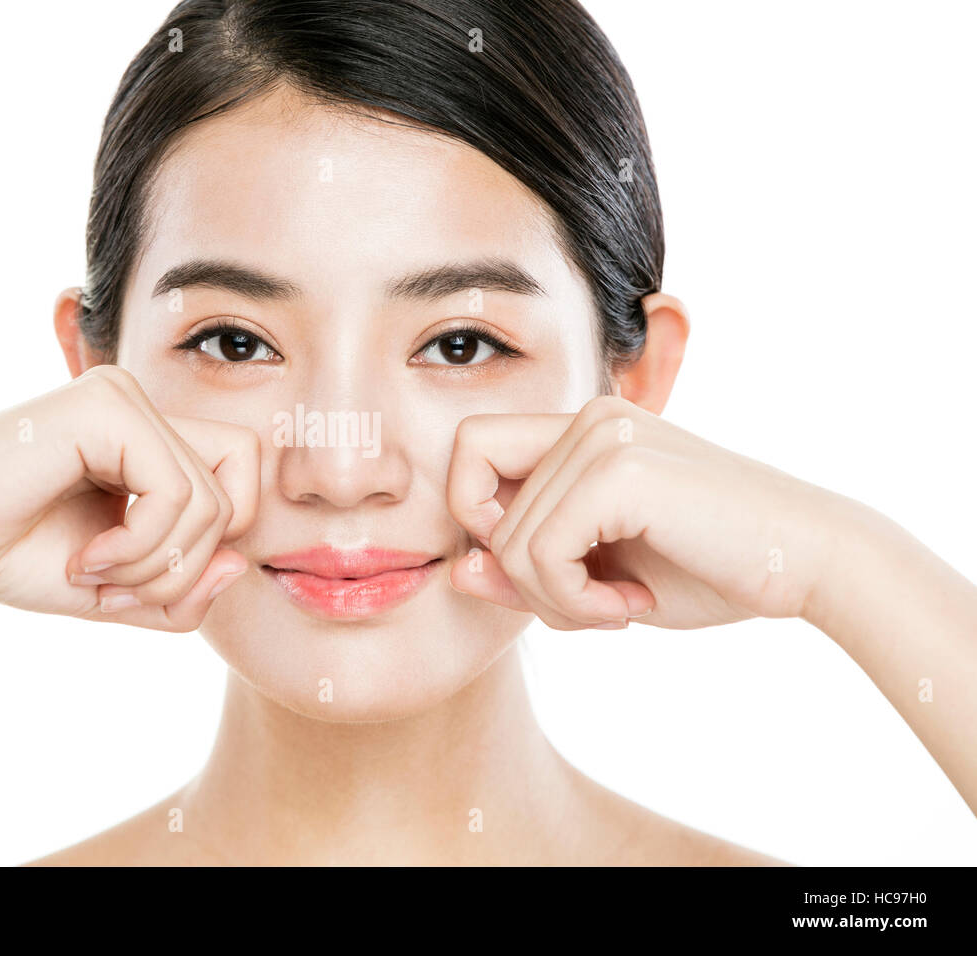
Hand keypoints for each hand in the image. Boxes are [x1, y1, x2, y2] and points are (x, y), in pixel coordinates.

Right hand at [0, 365, 258, 630]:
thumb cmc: (8, 554)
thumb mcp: (116, 590)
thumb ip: (182, 589)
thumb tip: (240, 564)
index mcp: (150, 439)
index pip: (243, 487)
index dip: (212, 551)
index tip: (143, 587)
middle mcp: (144, 407)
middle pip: (242, 492)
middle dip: (192, 563)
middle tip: (121, 589)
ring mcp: (126, 399)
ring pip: (214, 499)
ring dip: (159, 565)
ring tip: (92, 575)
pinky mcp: (107, 407)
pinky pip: (175, 490)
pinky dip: (140, 547)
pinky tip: (85, 562)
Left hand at [446, 395, 849, 628]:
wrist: (811, 564)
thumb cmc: (712, 569)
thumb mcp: (601, 577)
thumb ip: (527, 571)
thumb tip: (456, 570)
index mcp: (582, 430)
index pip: (470, 452)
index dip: (477, 517)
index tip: (542, 569)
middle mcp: (587, 418)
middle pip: (475, 503)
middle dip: (519, 578)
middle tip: (589, 604)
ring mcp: (602, 435)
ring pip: (507, 541)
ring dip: (555, 600)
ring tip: (620, 607)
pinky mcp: (620, 469)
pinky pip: (539, 553)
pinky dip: (573, 601)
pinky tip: (633, 607)